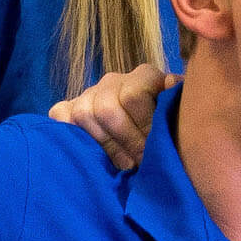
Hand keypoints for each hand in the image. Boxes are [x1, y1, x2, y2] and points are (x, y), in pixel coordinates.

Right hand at [49, 62, 172, 174]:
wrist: (145, 139)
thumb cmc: (168, 130)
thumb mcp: (180, 117)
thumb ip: (177, 102)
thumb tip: (170, 83)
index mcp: (144, 76)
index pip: (133, 95)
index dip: (143, 126)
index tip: (153, 149)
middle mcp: (114, 80)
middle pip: (107, 107)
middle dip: (125, 140)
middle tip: (138, 162)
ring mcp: (89, 94)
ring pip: (84, 113)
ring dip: (105, 144)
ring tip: (123, 163)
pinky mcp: (68, 109)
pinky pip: (60, 115)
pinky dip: (71, 133)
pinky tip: (91, 151)